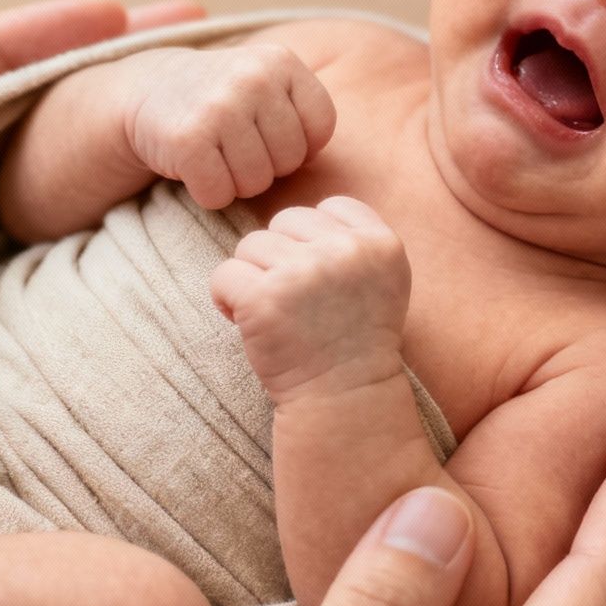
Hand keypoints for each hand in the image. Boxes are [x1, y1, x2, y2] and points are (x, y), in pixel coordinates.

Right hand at [124, 45, 336, 209]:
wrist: (149, 92)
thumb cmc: (224, 101)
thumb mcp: (270, 87)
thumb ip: (307, 113)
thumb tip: (342, 162)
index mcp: (282, 61)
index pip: (321, 129)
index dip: (297, 144)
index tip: (268, 132)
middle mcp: (253, 77)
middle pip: (290, 161)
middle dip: (266, 165)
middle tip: (235, 145)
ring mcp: (219, 106)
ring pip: (256, 183)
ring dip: (236, 181)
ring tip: (216, 153)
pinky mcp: (188, 138)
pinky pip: (219, 193)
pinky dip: (208, 192)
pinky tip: (195, 166)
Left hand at [210, 196, 408, 402]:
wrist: (345, 399)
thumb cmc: (356, 342)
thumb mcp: (380, 281)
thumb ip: (353, 242)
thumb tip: (298, 218)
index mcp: (381, 243)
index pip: (331, 207)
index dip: (315, 239)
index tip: (320, 279)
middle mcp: (346, 251)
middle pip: (284, 221)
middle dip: (280, 256)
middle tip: (293, 300)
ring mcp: (304, 272)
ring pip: (250, 245)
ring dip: (253, 277)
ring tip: (275, 313)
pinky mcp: (264, 297)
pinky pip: (224, 274)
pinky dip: (226, 298)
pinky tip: (245, 321)